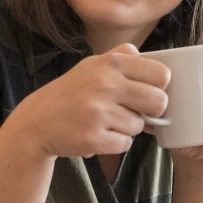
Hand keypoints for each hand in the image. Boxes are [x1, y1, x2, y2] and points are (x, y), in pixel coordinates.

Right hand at [6, 43, 169, 159]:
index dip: (158, 87)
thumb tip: (164, 74)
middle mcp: (105, 84)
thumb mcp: (95, 64)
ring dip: (127, 128)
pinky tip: (98, 134)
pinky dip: (115, 143)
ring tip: (105, 121)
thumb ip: (126, 58)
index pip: (162, 74)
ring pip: (139, 126)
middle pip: (159, 102)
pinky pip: (125, 144)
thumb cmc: (73, 93)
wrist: (37, 121)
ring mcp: (98, 111)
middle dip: (151, 111)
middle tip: (133, 111)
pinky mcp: (93, 137)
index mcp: (110, 63)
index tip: (147, 92)